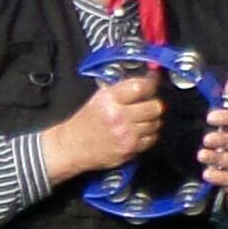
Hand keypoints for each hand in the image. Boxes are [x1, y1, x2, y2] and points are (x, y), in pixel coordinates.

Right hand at [39, 63, 168, 185]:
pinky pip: (151, 138)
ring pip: (155, 123)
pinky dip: (148, 135)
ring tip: (139, 120)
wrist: (72, 147)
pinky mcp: (129, 148)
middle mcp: (119, 116)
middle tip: (147, 104)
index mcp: (109, 99)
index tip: (152, 82)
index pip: (141, 86)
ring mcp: (126, 134)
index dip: (151, 83)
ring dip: (151, 120)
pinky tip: (137, 132)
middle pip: (155, 106)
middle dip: (153, 104)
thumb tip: (148, 80)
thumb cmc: (85, 122)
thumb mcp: (98, 98)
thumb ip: (122, 89)